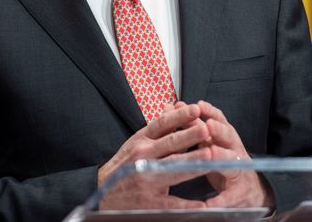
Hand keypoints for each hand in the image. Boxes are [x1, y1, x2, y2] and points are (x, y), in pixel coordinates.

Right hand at [98, 103, 212, 209]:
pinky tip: (202, 203)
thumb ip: (157, 128)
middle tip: (206, 128)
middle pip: (170, 144)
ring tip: (209, 155)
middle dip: (190, 136)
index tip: (196, 108)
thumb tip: (173, 107)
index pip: (162, 124)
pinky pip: (170, 202)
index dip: (179, 116)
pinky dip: (186, 204)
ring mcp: (145, 179)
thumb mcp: (137, 142)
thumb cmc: (125, 164)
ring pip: (173, 169)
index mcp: (141, 140)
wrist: (103, 192)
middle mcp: (143, 157)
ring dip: (192, 162)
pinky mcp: (148, 201)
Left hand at [196, 100, 275, 209]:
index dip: (210, 112)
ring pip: (232, 161)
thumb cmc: (224, 161)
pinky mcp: (238, 192)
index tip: (198, 105)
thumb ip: (194, 127)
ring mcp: (239, 170)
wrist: (247, 190)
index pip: (220, 120)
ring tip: (212, 153)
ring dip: (222, 156)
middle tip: (208, 125)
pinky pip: (228, 196)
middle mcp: (234, 150)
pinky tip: (208, 204)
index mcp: (225, 137)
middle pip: (229, 136)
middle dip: (219, 129)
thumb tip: (174, 107)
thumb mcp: (212, 141)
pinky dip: (219, 200)